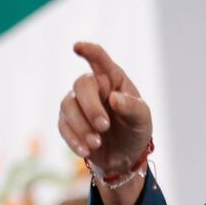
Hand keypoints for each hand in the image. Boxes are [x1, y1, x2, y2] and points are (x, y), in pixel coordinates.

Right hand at [58, 42, 152, 176]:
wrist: (125, 157)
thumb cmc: (135, 130)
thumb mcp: (142, 119)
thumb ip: (132, 107)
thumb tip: (114, 99)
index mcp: (113, 79)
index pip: (100, 60)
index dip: (89, 51)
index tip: (77, 47)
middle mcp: (94, 88)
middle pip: (81, 85)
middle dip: (90, 107)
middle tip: (104, 127)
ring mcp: (78, 104)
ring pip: (67, 105)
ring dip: (81, 126)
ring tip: (97, 143)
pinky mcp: (68, 123)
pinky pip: (63, 126)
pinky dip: (74, 139)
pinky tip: (86, 151)